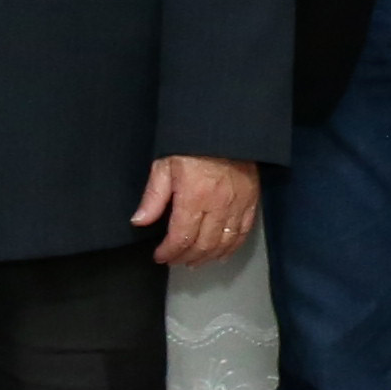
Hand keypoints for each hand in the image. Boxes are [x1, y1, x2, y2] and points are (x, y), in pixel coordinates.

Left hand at [131, 153, 264, 269]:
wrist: (225, 128)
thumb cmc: (190, 146)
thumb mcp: (165, 166)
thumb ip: (153, 197)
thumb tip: (139, 222)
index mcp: (194, 198)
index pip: (181, 237)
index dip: (169, 252)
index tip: (159, 256)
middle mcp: (218, 207)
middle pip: (203, 245)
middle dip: (186, 257)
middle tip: (174, 260)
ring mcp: (237, 206)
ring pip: (224, 243)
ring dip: (208, 257)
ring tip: (194, 262)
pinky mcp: (251, 201)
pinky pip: (243, 232)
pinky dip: (232, 248)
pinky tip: (221, 254)